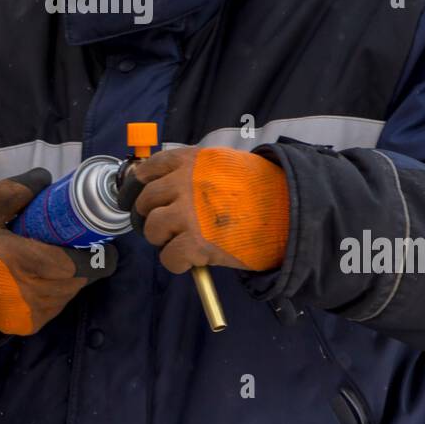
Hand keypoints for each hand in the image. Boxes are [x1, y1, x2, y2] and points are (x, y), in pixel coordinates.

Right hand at [0, 169, 116, 335]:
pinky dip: (53, 291)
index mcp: (29, 263)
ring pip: (69, 292)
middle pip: (82, 277)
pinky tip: (37, 275)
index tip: (90, 236)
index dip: (97, 250)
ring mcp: (33, 313)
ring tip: (49, 257)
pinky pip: (55, 305)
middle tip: (69, 242)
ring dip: (68, 276)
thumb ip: (14, 192)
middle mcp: (37, 294)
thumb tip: (45, 179)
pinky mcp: (27, 325)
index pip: (88, 263)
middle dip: (82, 260)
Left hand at [130, 147, 289, 273]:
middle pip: (146, 201)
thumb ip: (195, 172)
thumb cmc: (262, 188)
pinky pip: (168, 257)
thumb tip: (170, 187)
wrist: (287, 210)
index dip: (138, 185)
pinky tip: (189, 261)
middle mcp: (182, 184)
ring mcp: (186, 214)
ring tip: (179, 242)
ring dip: (161, 239)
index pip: (148, 169)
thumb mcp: (224, 165)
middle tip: (164, 226)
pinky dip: (175, 263)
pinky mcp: (194, 243)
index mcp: (189, 161)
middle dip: (150, 215)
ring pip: (153, 229)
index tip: (137, 195)